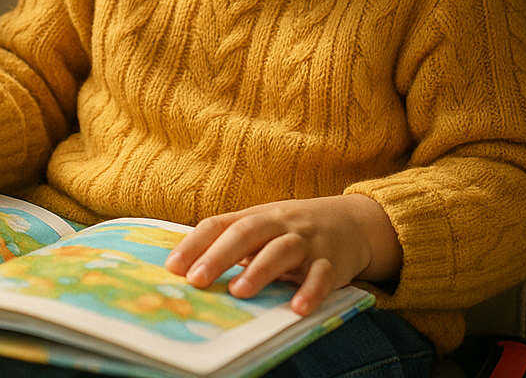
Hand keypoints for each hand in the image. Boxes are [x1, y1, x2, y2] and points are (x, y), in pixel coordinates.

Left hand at [164, 195, 402, 315]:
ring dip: (260, 270)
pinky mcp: (332, 261)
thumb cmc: (294, 230)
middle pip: (247, 233)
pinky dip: (311, 291)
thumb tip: (187, 271)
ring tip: (240, 291)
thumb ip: (232, 243)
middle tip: (197, 280)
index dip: (195, 243)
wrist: (353, 221)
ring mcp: (306, 241)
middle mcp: (280, 224)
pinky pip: (322, 276)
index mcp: (257, 216)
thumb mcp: (264, 228)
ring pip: (282, 251)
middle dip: (220, 256)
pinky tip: (298, 308)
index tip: (172, 266)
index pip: (220, 224)